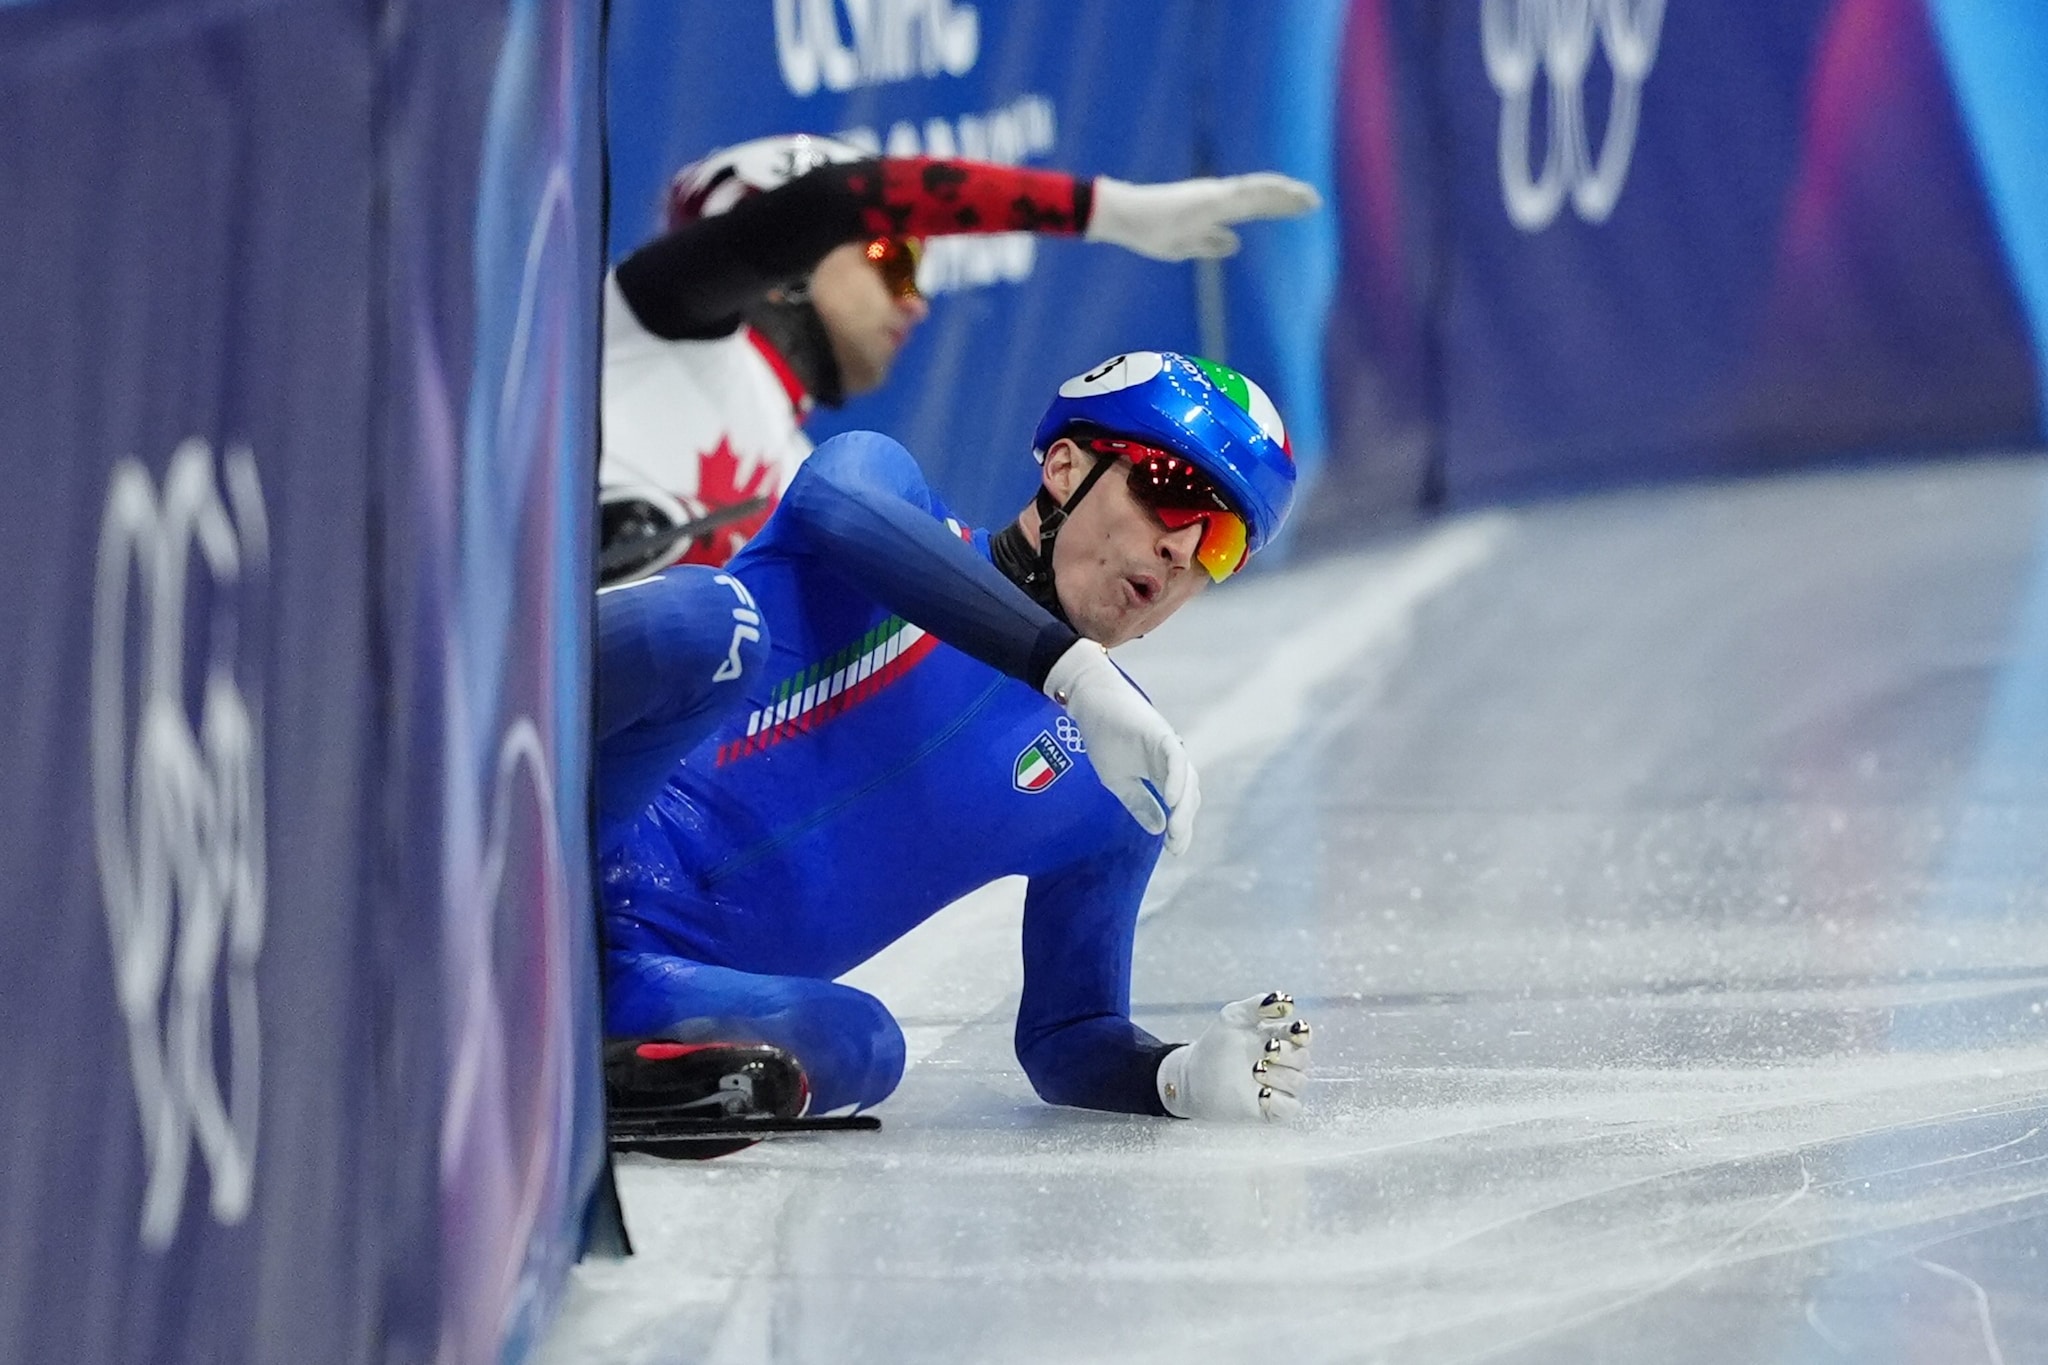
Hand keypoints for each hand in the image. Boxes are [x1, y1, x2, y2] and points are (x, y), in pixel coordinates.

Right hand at [1042, 640, 1198, 852]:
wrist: (1089, 701)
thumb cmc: (1103, 737)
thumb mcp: (1118, 780)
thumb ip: (1139, 803)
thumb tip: (1158, 828)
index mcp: (1162, 772)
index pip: (1180, 802)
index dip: (1180, 826)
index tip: (1173, 850)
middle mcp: (1171, 760)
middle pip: (1189, 793)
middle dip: (1184, 822)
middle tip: (1176, 846)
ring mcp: (1168, 746)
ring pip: (1187, 778)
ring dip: (1183, 806)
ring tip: (1176, 830)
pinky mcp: (1159, 733)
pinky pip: (1175, 758)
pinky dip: (1177, 778)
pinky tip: (1171, 800)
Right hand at [1085, 173, 1320, 260]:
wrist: (1125, 216)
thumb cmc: (1147, 230)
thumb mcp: (1184, 246)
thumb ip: (1210, 244)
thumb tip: (1235, 244)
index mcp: (1214, 209)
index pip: (1254, 207)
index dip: (1279, 207)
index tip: (1303, 208)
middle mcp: (1219, 197)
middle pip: (1261, 198)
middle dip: (1288, 201)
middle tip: (1315, 202)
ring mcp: (1215, 195)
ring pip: (1258, 192)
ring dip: (1284, 195)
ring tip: (1308, 198)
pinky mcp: (1209, 196)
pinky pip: (1244, 192)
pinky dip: (1266, 190)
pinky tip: (1285, 190)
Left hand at [1156, 992, 1311, 1122]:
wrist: (1193, 1076)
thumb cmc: (1216, 1045)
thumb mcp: (1233, 1017)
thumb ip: (1257, 1005)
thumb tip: (1285, 1001)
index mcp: (1279, 1039)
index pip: (1302, 1035)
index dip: (1301, 1033)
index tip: (1291, 1030)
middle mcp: (1283, 1063)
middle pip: (1303, 1058)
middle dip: (1288, 1054)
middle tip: (1267, 1050)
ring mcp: (1279, 1087)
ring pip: (1299, 1082)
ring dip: (1281, 1076)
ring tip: (1255, 1071)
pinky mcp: (1272, 1109)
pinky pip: (1291, 1108)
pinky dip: (1280, 1101)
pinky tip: (1262, 1094)